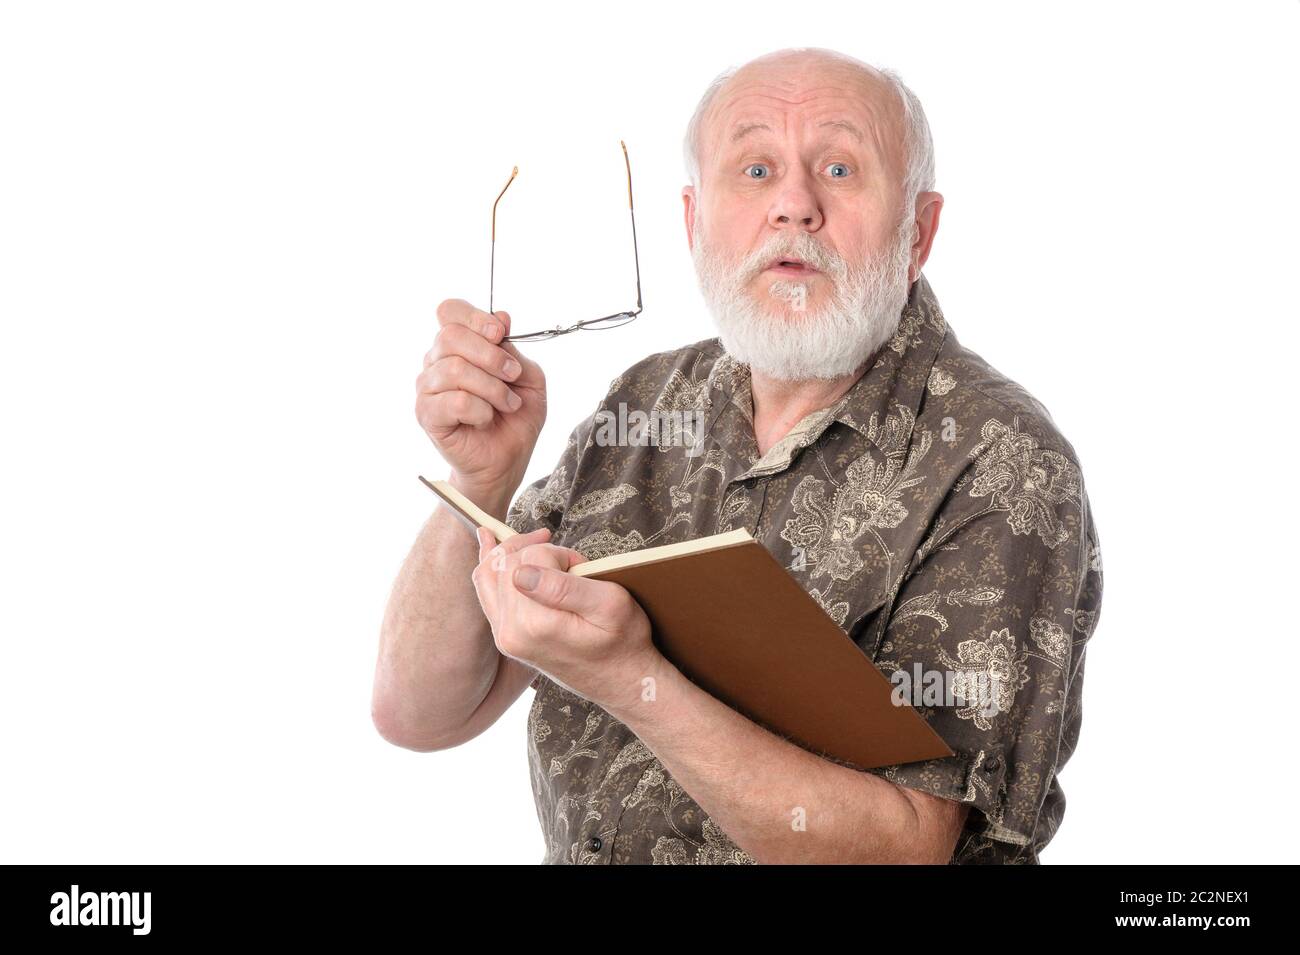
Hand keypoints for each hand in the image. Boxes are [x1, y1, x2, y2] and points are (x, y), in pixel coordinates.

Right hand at [416, 300, 546, 503]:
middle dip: (491, 355)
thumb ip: (514, 348)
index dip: (475, 317)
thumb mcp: (529, 378)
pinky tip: (486, 419)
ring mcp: (428, 388)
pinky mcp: (427, 414)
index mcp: (459, 346)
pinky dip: (480, 410)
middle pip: (451, 336)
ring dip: (492, 388)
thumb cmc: (515, 419)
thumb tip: (501, 317)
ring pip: (454, 369)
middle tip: (513, 375)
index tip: (499, 333)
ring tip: (507, 404)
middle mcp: (437, 362)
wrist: (507, 461)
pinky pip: (454, 400)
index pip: (450, 311)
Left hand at [470, 526, 661, 713]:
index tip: (581, 567)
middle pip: (506, 563)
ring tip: (534, 541)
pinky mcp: (507, 638)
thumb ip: (563, 587)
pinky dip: (492, 567)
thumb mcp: (609, 605)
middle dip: (538, 552)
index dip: (559, 554)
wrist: (621, 680)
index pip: (529, 558)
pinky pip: (487, 593)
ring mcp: (505, 638)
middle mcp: (510, 633)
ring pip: (489, 574)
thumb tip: (521, 573)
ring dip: (511, 553)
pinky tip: (492, 547)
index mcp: (534, 624)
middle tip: (572, 566)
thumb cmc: (623, 642)